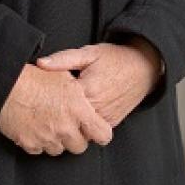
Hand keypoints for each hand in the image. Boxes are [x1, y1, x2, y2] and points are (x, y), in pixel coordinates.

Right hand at [0, 64, 113, 155]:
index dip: (99, 132)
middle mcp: (65, 127)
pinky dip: (38, 141)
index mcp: (78, 109)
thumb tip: (87, 103)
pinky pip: (40, 150)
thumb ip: (79, 94)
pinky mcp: (30, 144)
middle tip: (66, 125)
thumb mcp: (63, 76)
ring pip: (59, 150)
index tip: (94, 130)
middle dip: (75, 138)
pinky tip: (34, 126)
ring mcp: (47, 138)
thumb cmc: (33, 77)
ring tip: (47, 123)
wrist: (4, 85)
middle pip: (80, 147)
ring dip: (56, 140)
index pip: (102, 134)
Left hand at [36, 40, 162, 129]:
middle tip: (49, 107)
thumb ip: (63, 59)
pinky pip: (93, 130)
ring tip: (64, 111)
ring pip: (80, 129)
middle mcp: (98, 107)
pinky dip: (84, 125)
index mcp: (88, 90)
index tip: (42, 96)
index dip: (48, 101)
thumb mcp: (88, 53)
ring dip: (72, 122)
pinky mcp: (112, 123)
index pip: (59, 104)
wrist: (144, 66)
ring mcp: (106, 117)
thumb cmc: (115, 58)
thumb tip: (40, 63)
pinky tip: (80, 113)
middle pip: (69, 120)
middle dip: (58, 114)